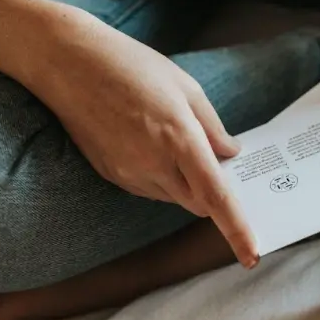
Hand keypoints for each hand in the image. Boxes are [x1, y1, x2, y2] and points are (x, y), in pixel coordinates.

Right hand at [30, 8, 258, 267]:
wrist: (68, 63)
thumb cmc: (131, 65)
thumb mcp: (186, 87)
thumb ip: (213, 127)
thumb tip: (230, 154)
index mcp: (180, 140)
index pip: (216, 197)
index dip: (237, 229)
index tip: (251, 255)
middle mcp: (154, 164)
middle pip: (198, 203)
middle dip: (213, 194)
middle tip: (219, 162)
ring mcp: (129, 173)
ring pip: (173, 198)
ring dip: (186, 184)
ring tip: (175, 141)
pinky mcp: (111, 174)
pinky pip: (148, 189)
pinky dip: (162, 178)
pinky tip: (151, 144)